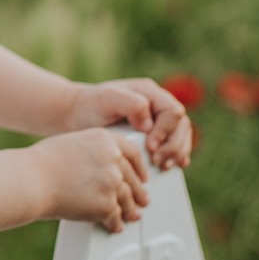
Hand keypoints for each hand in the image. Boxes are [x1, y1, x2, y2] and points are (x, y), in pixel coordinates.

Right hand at [29, 128, 148, 233]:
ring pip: (128, 200)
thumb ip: (92, 152)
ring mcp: (112, 183)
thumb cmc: (41, 162)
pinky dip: (115, 223)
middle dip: (138, 192)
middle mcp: (113, 160)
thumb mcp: (71, 143)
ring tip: (131, 215)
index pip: (133, 153)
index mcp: (106, 140)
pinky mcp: (106, 206)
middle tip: (141, 199)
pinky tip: (114, 225)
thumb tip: (99, 168)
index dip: (139, 167)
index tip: (142, 175)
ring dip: (131, 210)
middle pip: (133, 179)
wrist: (32, 180)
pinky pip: (116, 217)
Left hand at [59, 78, 192, 171]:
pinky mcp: (155, 134)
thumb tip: (150, 124)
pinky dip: (175, 155)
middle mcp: (158, 105)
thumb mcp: (106, 100)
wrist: (76, 116)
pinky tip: (170, 166)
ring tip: (163, 166)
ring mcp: (158, 120)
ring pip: (182, 136)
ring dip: (177, 153)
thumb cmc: (90, 106)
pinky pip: (174, 144)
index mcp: (150, 93)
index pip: (172, 111)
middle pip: (181, 125)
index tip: (149, 146)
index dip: (165, 131)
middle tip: (157, 162)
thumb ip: (131, 104)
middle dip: (173, 146)